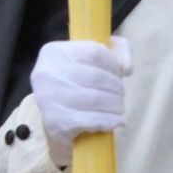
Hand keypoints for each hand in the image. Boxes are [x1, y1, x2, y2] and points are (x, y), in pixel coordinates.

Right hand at [29, 38, 132, 164]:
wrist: (53, 122)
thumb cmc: (77, 86)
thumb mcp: (93, 60)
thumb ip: (117, 51)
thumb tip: (126, 68)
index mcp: (54, 52)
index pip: (95, 52)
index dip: (114, 65)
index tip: (118, 75)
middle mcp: (46, 73)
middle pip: (97, 77)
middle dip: (117, 88)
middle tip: (119, 96)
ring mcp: (48, 98)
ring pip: (97, 99)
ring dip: (116, 106)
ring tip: (118, 109)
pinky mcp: (55, 121)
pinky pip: (93, 119)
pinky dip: (110, 121)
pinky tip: (115, 121)